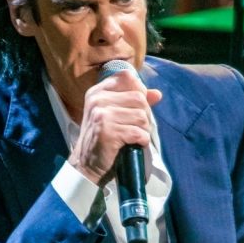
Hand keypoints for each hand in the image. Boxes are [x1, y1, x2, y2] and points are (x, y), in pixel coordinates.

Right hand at [69, 71, 161, 186]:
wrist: (86, 165)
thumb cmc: (103, 139)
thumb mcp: (114, 115)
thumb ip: (134, 102)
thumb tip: (157, 94)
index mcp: (97, 92)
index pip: (126, 77)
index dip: (139, 90)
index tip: (136, 107)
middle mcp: (97, 100)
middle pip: (139, 98)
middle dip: (144, 115)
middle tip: (136, 128)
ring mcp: (101, 115)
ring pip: (141, 116)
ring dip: (143, 130)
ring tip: (132, 137)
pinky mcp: (108, 131)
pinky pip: (139, 132)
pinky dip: (141, 141)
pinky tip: (133, 145)